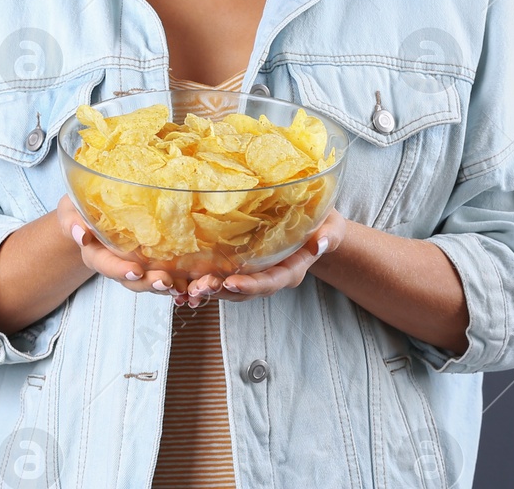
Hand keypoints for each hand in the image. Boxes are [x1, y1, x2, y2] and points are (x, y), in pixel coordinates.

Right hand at [54, 195, 183, 297]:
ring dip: (164, 286)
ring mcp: (132, 264)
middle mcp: (115, 264)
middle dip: (148, 283)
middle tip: (165, 281)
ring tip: (180, 286)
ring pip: (148, 281)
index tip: (135, 270)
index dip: (120, 270)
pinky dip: (176, 282)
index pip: (106, 265)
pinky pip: (161, 274)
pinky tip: (189, 284)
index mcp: (96, 254)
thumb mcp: (71, 210)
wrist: (92, 212)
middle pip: (131, 280)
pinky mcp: (148, 261)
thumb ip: (72, 221)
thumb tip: (81, 233)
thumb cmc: (81, 209)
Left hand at [182, 208, 349, 306]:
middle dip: (221, 291)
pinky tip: (182, 283)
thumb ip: (328, 234)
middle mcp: (270, 276)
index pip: (271, 282)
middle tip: (198, 288)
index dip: (251, 285)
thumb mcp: (332, 225)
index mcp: (291, 270)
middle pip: (245, 291)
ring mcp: (255, 274)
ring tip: (186, 289)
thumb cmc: (324, 223)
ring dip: (208, 289)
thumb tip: (321, 242)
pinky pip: (222, 278)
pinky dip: (203, 282)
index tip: (231, 283)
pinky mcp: (242, 266)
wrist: (316, 226)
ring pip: (229, 288)